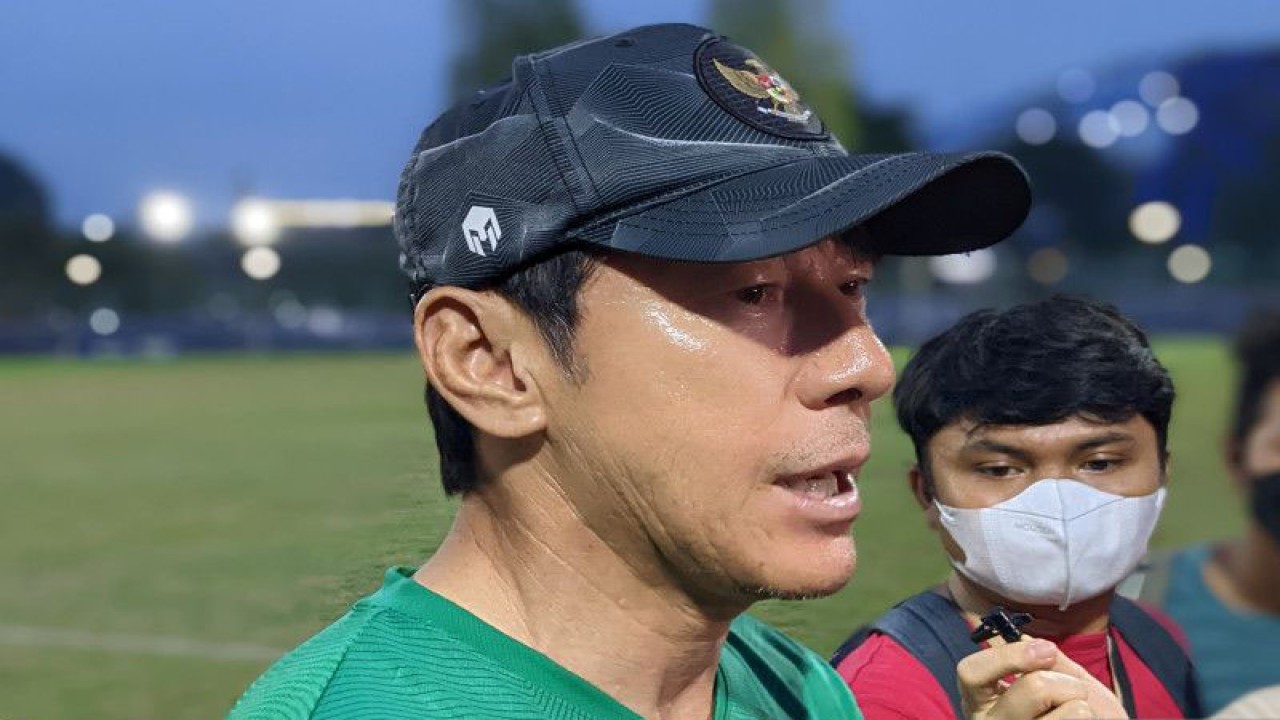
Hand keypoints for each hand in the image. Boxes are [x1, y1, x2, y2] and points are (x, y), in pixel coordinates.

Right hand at [958, 637, 1128, 719]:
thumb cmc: (1073, 713)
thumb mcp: (1059, 680)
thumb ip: (1046, 661)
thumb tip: (1031, 641)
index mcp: (984, 701)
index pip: (971, 672)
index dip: (1007, 656)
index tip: (1045, 650)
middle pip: (1033, 688)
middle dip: (1067, 682)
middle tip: (1074, 693)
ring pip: (1071, 709)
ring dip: (1085, 706)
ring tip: (1078, 717)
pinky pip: (1081, 719)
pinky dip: (1094, 719)